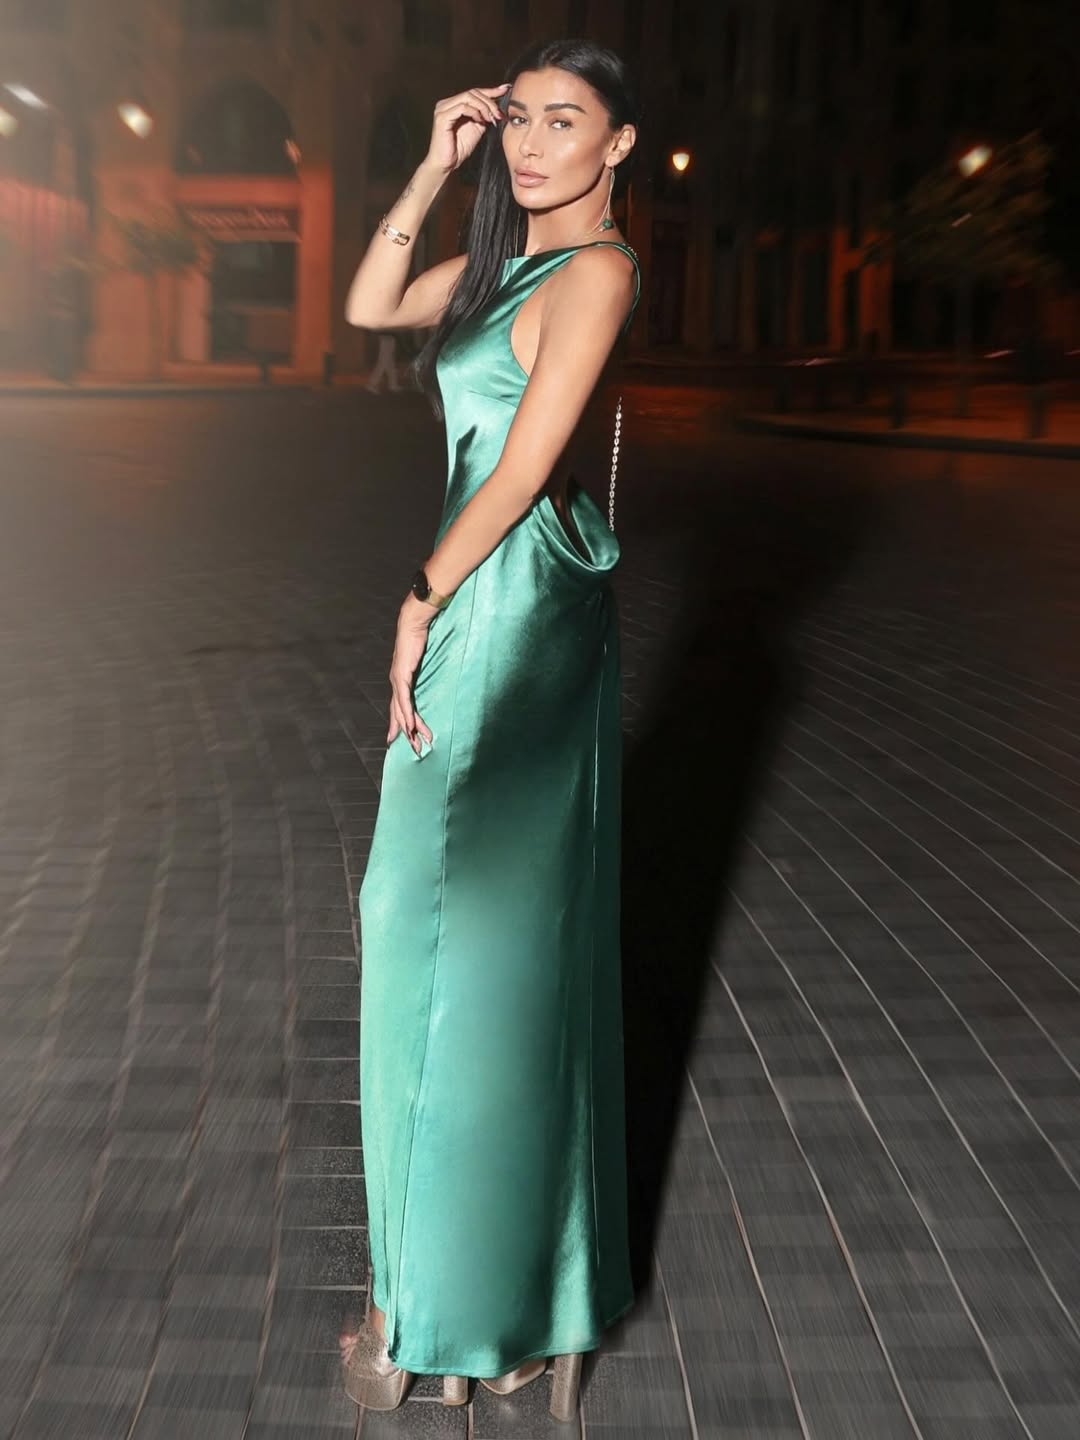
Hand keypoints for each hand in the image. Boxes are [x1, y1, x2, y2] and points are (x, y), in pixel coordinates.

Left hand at [387, 597, 434, 754]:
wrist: (414, 622)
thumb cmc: (419, 638)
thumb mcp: (422, 660)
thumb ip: (425, 671)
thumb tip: (431, 675)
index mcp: (400, 680)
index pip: (399, 707)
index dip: (398, 723)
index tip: (398, 738)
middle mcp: (396, 682)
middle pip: (398, 713)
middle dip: (404, 732)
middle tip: (411, 749)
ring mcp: (397, 680)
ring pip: (402, 710)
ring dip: (410, 728)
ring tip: (416, 742)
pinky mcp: (402, 676)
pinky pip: (404, 700)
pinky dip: (407, 714)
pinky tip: (411, 726)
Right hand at [424, 83, 509, 175]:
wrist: (447, 164)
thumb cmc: (459, 148)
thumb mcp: (477, 128)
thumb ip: (484, 115)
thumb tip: (497, 107)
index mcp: (454, 104)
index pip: (474, 92)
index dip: (491, 91)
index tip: (505, 90)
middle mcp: (447, 103)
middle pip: (472, 92)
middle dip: (489, 102)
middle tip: (499, 114)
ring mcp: (443, 109)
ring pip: (468, 97)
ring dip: (483, 107)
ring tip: (491, 119)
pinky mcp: (442, 117)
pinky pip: (462, 107)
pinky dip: (474, 112)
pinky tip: (480, 121)